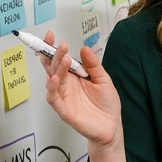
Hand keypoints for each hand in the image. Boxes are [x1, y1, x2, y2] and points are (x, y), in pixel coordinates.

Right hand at [38, 31, 125, 161]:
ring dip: (56, 69)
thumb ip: (93, 65)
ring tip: (63, 58)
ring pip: (53, 80)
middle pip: (53, 67)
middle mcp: (65, 85)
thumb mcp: (103, 79)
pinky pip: (54, 98)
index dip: (53, 48)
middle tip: (58, 44)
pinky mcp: (64, 110)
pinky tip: (55, 79)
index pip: (59, 59)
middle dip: (53, 54)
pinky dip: (52, 88)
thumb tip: (84, 48)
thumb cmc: (106, 104)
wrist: (111, 126)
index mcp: (73, 76)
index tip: (50, 35)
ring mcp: (63, 97)